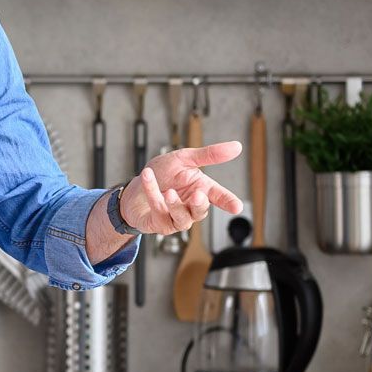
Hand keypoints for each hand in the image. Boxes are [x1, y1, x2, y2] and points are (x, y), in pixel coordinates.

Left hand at [117, 142, 245, 234]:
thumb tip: (236, 146)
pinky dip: (152, 193)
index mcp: (200, 189)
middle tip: (197, 196)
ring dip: (176, 205)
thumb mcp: (184, 158)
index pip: (218, 197)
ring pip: (182, 218)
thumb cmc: (161, 174)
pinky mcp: (160, 224)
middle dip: (200, 205)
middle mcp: (190, 206)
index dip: (228, 202)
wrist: (134, 188)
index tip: (237, 207)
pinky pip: (159, 212)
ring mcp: (176, 218)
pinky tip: (148, 178)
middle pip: (201, 211)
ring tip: (169, 193)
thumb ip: (208, 155)